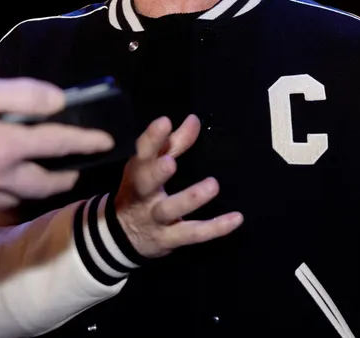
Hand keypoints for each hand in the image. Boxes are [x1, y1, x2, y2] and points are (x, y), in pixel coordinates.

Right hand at [0, 74, 114, 209]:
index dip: (86, 141)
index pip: (60, 142)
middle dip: (65, 178)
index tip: (108, 141)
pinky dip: (1, 197)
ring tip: (39, 180)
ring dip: (35, 190)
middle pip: (44, 183)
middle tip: (75, 172)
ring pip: (18, 197)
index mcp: (10, 145)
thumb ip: (22, 94)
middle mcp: (1, 176)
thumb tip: (59, 100)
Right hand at [114, 115, 242, 258]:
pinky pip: (194, 234)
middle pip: (145, 183)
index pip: (142, 153)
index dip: (151, 138)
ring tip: (212, 185)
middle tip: (170, 162)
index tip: (164, 122)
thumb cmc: (142, 191)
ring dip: (190, 198)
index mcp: (138, 172)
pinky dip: (216, 228)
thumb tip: (193, 119)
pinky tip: (237, 218)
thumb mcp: (151, 166)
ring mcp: (155, 219)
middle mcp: (143, 195)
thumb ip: (174, 143)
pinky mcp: (170, 239)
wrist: (123, 237)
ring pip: (170, 210)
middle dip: (156, 172)